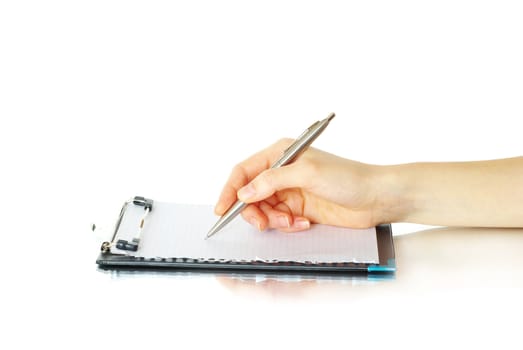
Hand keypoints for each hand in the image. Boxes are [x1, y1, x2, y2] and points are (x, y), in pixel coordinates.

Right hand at [214, 138, 389, 231]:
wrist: (375, 198)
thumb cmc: (348, 177)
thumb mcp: (307, 174)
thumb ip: (271, 181)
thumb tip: (244, 192)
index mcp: (280, 154)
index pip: (244, 171)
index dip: (230, 189)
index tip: (221, 209)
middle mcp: (282, 172)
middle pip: (250, 194)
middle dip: (253, 211)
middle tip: (264, 224)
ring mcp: (290, 191)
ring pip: (264, 210)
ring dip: (273, 220)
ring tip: (291, 223)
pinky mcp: (298, 208)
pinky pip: (279, 220)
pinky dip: (287, 226)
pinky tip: (304, 223)